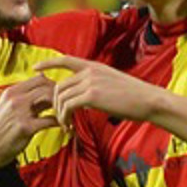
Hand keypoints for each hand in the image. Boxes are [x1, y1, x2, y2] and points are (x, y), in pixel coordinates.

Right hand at [0, 75, 59, 160]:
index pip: (39, 79)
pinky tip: (64, 127)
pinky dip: (61, 123)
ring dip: (62, 106)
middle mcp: (16, 99)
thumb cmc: (0, 128)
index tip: (59, 94)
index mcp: (12, 92)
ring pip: (49, 99)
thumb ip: (23, 96)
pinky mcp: (26, 127)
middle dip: (60, 94)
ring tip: (67, 114)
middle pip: (46, 86)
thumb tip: (41, 82)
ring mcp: (20, 112)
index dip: (53, 85)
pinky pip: (50, 120)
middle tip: (67, 103)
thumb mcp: (7, 106)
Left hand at [36, 55, 163, 122]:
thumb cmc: (136, 97)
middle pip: (60, 85)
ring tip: (66, 125)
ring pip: (62, 97)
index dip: (49, 63)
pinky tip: (71, 126)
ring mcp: (90, 82)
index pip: (66, 59)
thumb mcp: (113, 84)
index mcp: (94, 66)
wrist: (149, 100)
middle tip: (60, 118)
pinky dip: (65, 118)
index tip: (36, 68)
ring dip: (60, 113)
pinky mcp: (92, 95)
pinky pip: (69, 106)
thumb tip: (88, 97)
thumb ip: (97, 85)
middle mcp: (90, 71)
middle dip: (55, 103)